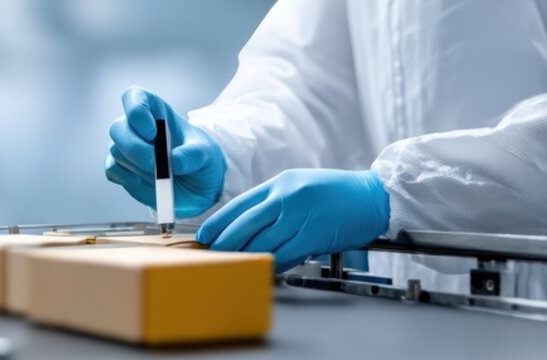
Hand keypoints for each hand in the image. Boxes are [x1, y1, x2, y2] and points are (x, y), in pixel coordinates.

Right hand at [105, 86, 225, 216]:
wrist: (197, 186)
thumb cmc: (200, 160)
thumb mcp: (206, 155)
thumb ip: (192, 156)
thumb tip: (173, 161)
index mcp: (156, 111)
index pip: (134, 97)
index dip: (136, 111)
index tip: (152, 133)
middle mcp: (135, 126)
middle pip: (118, 128)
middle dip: (134, 148)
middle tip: (155, 165)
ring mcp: (126, 147)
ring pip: (116, 151)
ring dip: (138, 167)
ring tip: (163, 175)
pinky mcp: (121, 168)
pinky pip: (112, 169)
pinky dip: (128, 179)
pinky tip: (145, 182)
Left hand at [196, 169, 389, 271]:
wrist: (375, 196)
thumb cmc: (337, 193)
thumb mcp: (299, 186)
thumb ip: (273, 202)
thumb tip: (245, 224)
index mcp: (279, 184)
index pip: (238, 205)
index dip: (217, 223)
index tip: (204, 236)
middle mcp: (286, 197)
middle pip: (244, 225)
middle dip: (224, 243)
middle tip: (213, 256)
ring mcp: (300, 216)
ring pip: (262, 242)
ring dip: (245, 257)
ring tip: (233, 265)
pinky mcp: (314, 235)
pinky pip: (284, 255)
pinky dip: (271, 264)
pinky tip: (263, 270)